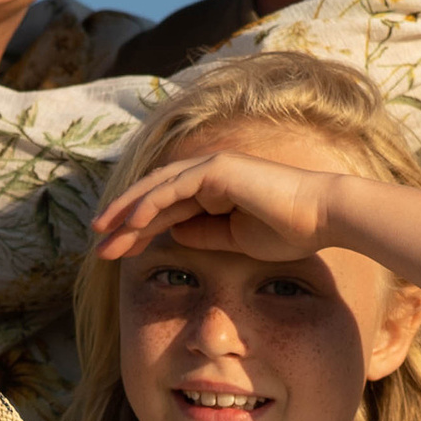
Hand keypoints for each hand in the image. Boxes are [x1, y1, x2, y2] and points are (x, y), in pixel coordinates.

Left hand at [91, 146, 343, 266]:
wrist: (322, 216)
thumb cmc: (289, 230)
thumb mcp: (235, 240)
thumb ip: (204, 235)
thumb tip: (173, 235)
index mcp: (213, 190)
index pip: (164, 210)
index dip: (136, 231)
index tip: (115, 252)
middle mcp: (207, 174)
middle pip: (153, 198)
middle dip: (122, 222)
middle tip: (97, 246)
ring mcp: (211, 167)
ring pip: (156, 190)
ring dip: (126, 212)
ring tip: (102, 234)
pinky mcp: (217, 169)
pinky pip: (173, 188)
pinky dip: (149, 204)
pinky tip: (129, 225)